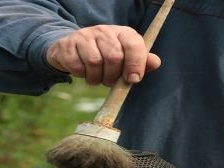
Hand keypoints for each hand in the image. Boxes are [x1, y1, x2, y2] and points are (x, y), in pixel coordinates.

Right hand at [46, 25, 161, 85]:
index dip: (136, 64)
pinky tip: (83, 71)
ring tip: (97, 77)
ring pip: (95, 62)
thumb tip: (156, 63)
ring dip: (97, 78)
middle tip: (109, 80)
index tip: (133, 79)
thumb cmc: (104, 56)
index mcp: (122, 33)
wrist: (72, 48)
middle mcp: (104, 31)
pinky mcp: (68, 45)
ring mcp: (84, 36)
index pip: (134, 45)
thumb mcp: (125, 58)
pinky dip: (82, 75)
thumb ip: (140, 61)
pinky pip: (77, 67)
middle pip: (114, 57)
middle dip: (113, 76)